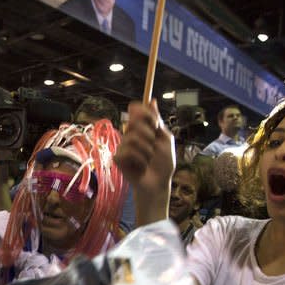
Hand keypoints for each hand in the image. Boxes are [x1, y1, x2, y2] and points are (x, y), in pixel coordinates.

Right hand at [114, 101, 174, 224]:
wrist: (159, 183)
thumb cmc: (163, 163)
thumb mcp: (165, 139)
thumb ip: (158, 121)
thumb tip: (152, 101)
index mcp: (142, 128)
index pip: (137, 110)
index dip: (145, 113)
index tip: (155, 124)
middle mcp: (130, 134)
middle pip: (134, 122)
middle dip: (149, 134)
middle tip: (153, 146)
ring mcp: (123, 146)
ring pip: (131, 137)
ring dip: (146, 150)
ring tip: (148, 159)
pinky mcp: (118, 158)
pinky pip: (127, 152)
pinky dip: (139, 159)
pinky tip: (141, 166)